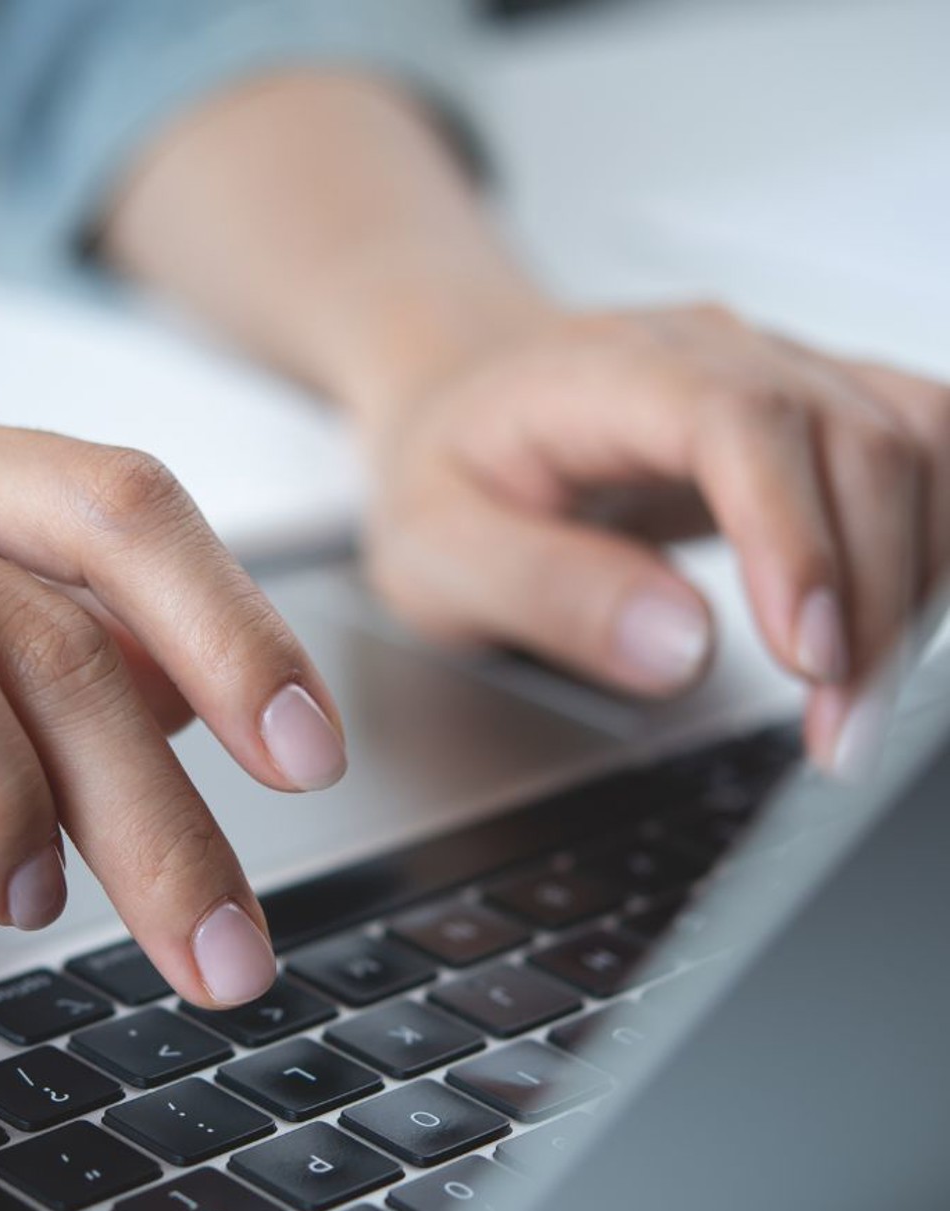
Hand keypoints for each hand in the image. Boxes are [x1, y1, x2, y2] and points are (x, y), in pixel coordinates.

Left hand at [361, 304, 949, 771]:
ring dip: (920, 578)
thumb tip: (680, 647)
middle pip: (855, 442)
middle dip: (872, 599)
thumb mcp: (437, 552)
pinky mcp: (816, 416)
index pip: (739, 423)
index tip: (810, 656)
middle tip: (839, 730)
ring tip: (865, 701)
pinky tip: (898, 632)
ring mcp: (779, 375)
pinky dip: (934, 547)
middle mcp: (716, 354)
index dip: (793, 537)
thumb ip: (545, 592)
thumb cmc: (448, 475)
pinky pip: (926, 456)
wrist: (463, 408)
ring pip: (918, 444)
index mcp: (609, 375)